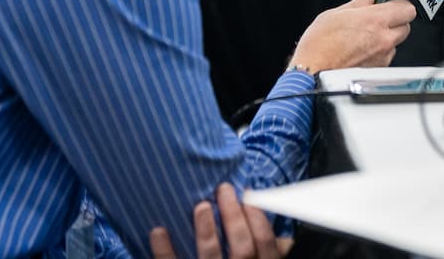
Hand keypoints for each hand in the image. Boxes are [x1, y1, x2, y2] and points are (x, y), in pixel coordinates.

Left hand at [149, 183, 289, 258]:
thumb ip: (273, 258)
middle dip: (234, 216)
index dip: (258, 217)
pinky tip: (158, 231)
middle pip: (242, 247)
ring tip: (201, 206)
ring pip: (211, 257)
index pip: (265, 243)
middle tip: (224, 190)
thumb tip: (284, 241)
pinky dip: (164, 251)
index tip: (247, 195)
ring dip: (206, 230)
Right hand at [288, 0, 415, 72]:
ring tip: (366, 35)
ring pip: (396, 42)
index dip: (400, 2)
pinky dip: (379, 51)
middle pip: (406, 25)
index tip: (391, 0)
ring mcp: (383, 57)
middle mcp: (384, 39)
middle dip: (395, 19)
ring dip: (387, 36)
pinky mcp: (378, 70)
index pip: (407, 7)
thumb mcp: (336, 14)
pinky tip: (362, 48)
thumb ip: (358, 2)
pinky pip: (386, 56)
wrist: (313, 74)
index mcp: (376, 20)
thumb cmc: (319, 46)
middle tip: (379, 16)